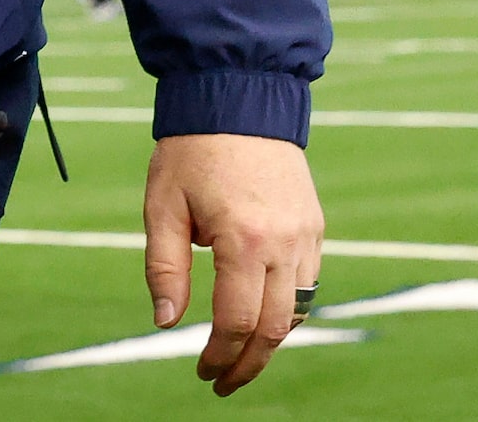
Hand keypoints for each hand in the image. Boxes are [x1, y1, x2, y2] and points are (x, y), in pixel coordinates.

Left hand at [143, 133, 324, 396]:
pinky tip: (265, 318)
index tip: (203, 373)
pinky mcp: (314, 223)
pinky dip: (291, 309)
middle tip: (224, 383)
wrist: (238, 95)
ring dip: (272, 342)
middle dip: (249, 363)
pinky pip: (309, 282)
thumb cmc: (192, 150)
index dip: (220, 356)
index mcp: (242, 240)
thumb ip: (165, 269)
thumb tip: (166, 324)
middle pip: (275, 328)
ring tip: (244, 358)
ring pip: (298, 310)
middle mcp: (282, 242)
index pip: (237, 322)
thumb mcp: (163, 206)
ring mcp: (305, 233)